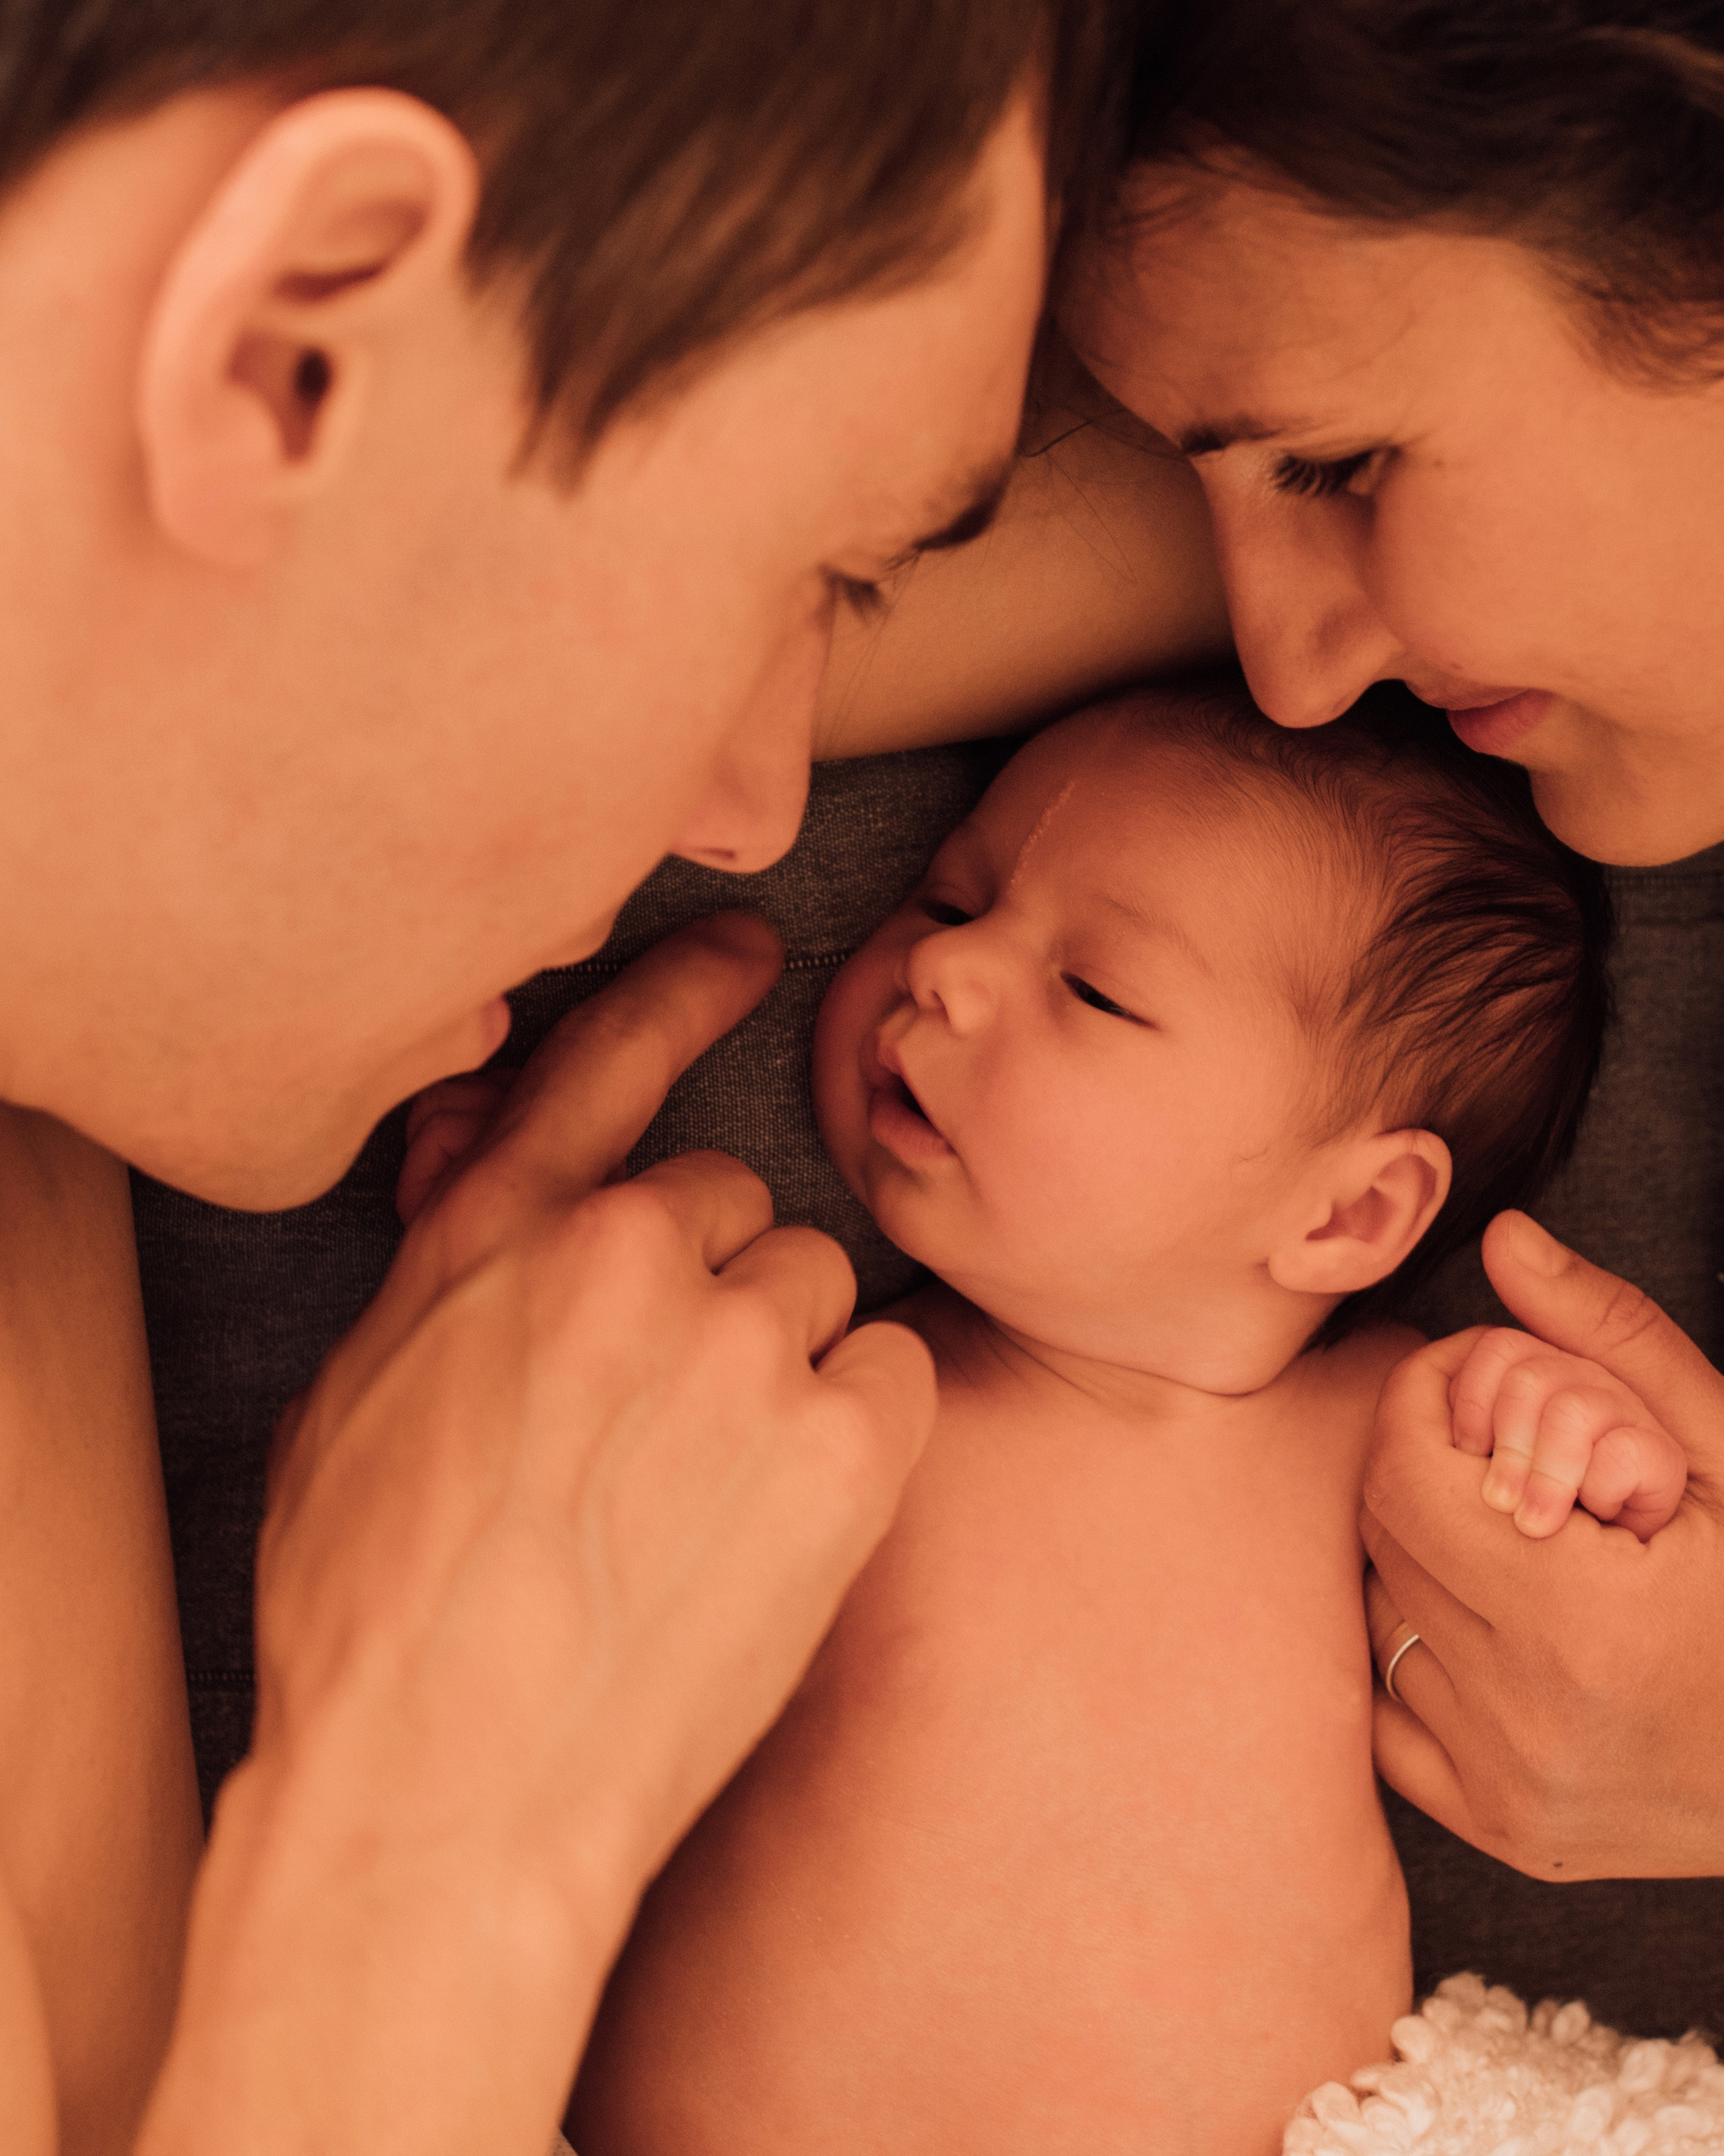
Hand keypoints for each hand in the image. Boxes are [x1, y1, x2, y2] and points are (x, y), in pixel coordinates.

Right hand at [141, 913, 935, 2155]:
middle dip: (715, 1293)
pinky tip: (787, 1517)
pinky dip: (862, 1433)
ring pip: (818, 1293)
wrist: (450, 1803)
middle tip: (666, 1425)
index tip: (751, 950)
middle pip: (736, 1211)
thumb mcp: (351, 1408)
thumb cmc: (376, 1622)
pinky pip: (895, 1375)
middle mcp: (625, 1261)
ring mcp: (743, 1348)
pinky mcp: (842, 1449)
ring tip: (712, 1496)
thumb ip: (451, 1279)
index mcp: (496, 1240)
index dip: (685, 991)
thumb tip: (505, 1203)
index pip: (606, 1060)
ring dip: (787, 1369)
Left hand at [1362, 1209, 1723, 1880]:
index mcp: (1577, 1618)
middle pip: (1380, 1532)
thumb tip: (1504, 1240)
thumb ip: (1611, 1341)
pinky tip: (1488, 1619)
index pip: (1402, 1466)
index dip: (1423, 1396)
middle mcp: (1522, 1714)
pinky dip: (1417, 1650)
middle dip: (1422, 1461)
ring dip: (1421, 1552)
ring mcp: (1503, 1784)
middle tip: (1498, 1444)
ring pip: (1380, 1613)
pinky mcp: (1500, 1830)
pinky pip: (1387, 1712)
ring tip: (1513, 1532)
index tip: (1475, 1376)